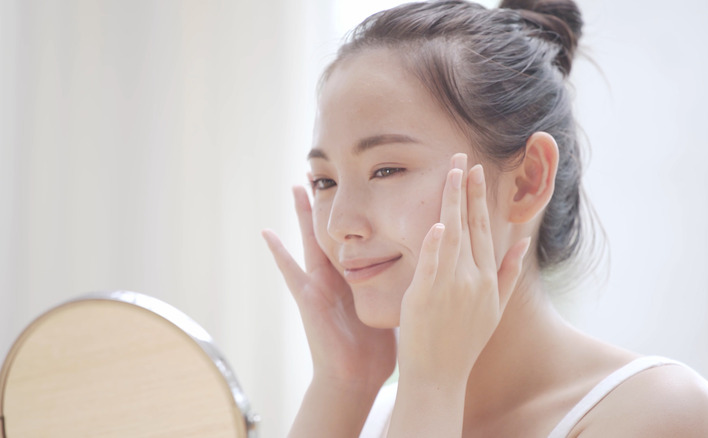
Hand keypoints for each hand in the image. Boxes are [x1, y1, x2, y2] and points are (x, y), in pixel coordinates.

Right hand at [262, 186, 396, 390]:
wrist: (354, 378)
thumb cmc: (375, 348)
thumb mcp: (393, 308)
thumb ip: (404, 288)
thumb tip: (434, 272)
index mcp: (359, 277)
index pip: (363, 236)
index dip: (366, 212)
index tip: (375, 182)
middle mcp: (338, 276)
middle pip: (337, 230)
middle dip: (334, 203)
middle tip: (331, 171)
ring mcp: (320, 285)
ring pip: (312, 241)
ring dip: (304, 215)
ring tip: (298, 185)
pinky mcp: (308, 299)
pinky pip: (290, 272)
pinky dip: (278, 253)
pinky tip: (266, 232)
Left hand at [398, 154, 529, 383]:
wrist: (439, 375)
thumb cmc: (464, 342)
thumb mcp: (494, 308)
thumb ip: (507, 274)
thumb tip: (521, 243)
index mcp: (487, 278)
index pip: (484, 229)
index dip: (479, 199)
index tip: (475, 172)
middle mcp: (472, 278)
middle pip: (470, 226)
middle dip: (466, 190)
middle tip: (462, 158)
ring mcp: (450, 287)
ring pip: (452, 237)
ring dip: (451, 203)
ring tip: (450, 173)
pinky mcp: (426, 297)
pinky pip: (432, 266)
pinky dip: (436, 245)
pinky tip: (438, 224)